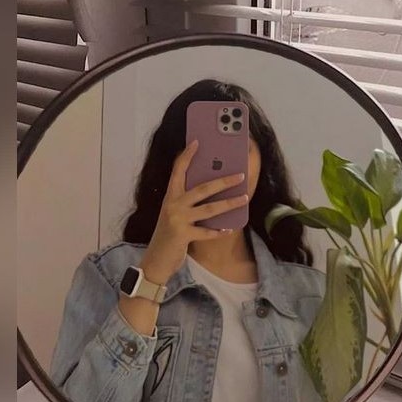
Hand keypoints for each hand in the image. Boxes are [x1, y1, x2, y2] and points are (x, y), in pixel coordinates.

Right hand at [139, 139, 247, 283]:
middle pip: (202, 188)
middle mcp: (173, 204)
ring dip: (229, 203)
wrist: (156, 259)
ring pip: (209, 208)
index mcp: (170, 196)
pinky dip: (219, 230)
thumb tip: (212, 188)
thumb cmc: (169, 234)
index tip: (198, 142)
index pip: (177, 170)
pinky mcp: (183, 235)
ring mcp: (177, 220)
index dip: (187, 155)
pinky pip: (206, 232)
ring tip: (244, 198)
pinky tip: (229, 228)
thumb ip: (187, 201)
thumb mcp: (174, 213)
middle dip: (223, 181)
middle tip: (241, 175)